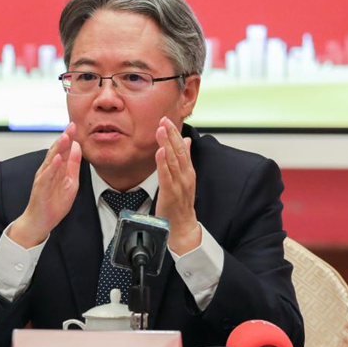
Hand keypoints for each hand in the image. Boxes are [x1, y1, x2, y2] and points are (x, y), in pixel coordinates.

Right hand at [9, 123, 81, 247]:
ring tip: (65, 137)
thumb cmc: (53, 203)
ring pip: (51, 160)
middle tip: (71, 126)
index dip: (69, 137)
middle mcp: (48, 170)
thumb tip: (78, 147)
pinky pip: (46, 176)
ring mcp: (44, 178)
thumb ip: (73, 165)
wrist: (40, 221)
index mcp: (57, 168)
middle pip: (56, 151)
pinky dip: (52, 167)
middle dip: (64, 138)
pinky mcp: (40, 188)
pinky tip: (57, 159)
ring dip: (58, 148)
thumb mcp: (70, 182)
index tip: (75, 125)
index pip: (63, 149)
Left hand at [155, 117, 200, 254]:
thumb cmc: (180, 203)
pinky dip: (163, 164)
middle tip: (163, 119)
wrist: (183, 227)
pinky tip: (159, 152)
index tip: (167, 120)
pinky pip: (166, 177)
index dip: (174, 133)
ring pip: (173, 161)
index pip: (182, 148)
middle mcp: (186, 176)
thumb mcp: (184, 177)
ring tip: (161, 130)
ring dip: (167, 144)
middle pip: (179, 151)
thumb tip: (186, 140)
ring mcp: (179, 185)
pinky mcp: (170, 194)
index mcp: (188, 171)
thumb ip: (184, 159)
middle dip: (171, 134)